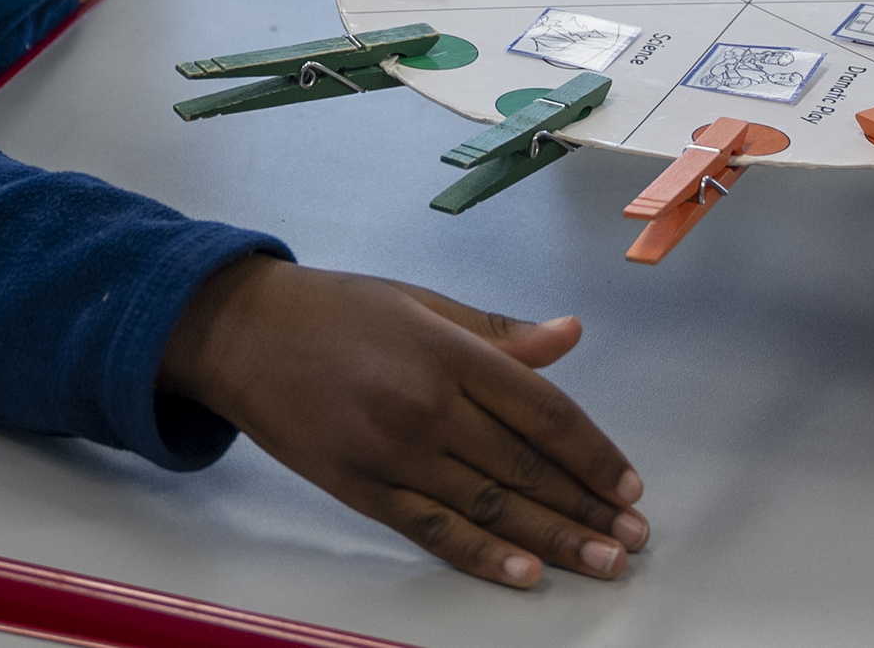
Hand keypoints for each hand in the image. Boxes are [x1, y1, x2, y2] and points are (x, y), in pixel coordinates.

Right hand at [158, 257, 648, 587]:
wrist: (241, 333)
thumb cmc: (335, 310)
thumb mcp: (422, 301)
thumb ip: (500, 333)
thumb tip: (570, 335)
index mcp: (449, 352)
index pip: (543, 412)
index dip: (593, 453)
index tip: (629, 485)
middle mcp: (427, 405)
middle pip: (524, 467)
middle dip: (586, 507)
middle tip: (632, 540)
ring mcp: (392, 452)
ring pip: (488, 505)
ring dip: (551, 539)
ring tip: (600, 562)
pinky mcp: (360, 488)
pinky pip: (431, 529)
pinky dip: (480, 554)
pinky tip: (522, 572)